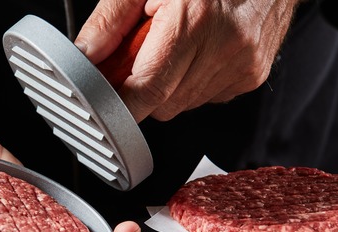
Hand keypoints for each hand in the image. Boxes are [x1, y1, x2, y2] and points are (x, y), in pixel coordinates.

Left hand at [75, 0, 300, 120]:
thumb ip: (110, 21)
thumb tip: (85, 56)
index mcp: (194, 20)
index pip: (145, 91)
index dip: (117, 103)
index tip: (101, 98)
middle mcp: (224, 46)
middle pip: (161, 105)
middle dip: (141, 89)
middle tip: (138, 56)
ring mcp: (242, 66)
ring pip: (183, 105)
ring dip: (168, 85)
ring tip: (173, 45)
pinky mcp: (251, 76)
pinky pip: (206, 97)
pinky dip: (192, 81)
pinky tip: (196, 51)